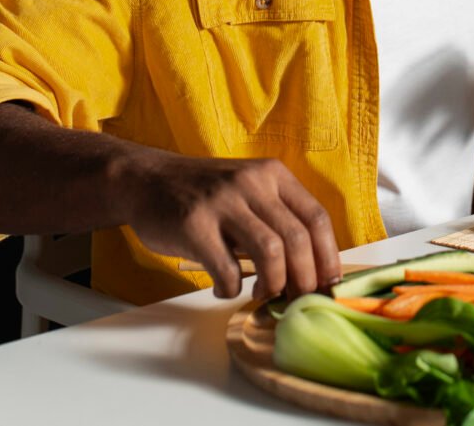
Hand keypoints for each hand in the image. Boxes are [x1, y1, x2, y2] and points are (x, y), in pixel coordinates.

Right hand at [124, 152, 340, 299]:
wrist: (145, 180)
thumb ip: (277, 217)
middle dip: (305, 278)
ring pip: (271, 252)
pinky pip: (227, 268)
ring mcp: (223, 202)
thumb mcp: (248, 190)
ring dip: (273, 284)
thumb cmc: (204, 195)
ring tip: (264, 295)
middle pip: (298, 238)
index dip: (328, 257)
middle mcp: (252, 183)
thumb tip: (311, 268)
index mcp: (273, 175)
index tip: (328, 284)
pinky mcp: (194, 224)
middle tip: (297, 298)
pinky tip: (225, 289)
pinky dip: (232, 289)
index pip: (316, 218)